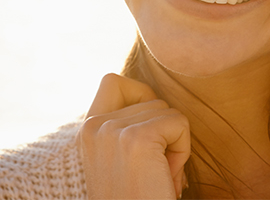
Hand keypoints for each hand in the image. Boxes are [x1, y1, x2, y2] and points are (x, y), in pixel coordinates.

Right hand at [78, 73, 189, 198]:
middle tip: (153, 172)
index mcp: (86, 131)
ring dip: (173, 144)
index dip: (140, 96)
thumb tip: (157, 100)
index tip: (148, 135)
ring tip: (158, 176)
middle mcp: (94, 126)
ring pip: (167, 111)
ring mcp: (113, 130)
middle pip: (151, 98)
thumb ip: (126, 128)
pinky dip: (183, 151)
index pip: (113, 81)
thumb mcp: (120, 159)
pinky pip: (179, 123)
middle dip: (163, 132)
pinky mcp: (137, 140)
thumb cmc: (137, 199)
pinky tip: (167, 178)